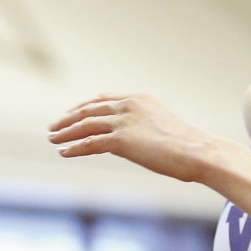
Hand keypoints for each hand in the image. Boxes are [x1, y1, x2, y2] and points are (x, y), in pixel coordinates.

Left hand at [48, 93, 210, 181]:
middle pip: (89, 109)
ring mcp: (124, 122)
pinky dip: (74, 147)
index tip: (73, 113)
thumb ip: (143, 126)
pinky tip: (64, 152)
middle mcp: (128, 106)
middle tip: (54, 126)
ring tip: (52, 138)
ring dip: (65, 132)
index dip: (84, 106)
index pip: (103, 99)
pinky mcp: (121, 140)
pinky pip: (90, 143)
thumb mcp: (163, 127)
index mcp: (139, 99)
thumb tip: (132, 140)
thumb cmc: (188, 145)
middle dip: (69, 118)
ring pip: (85, 125)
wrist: (197, 151)